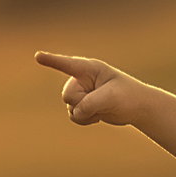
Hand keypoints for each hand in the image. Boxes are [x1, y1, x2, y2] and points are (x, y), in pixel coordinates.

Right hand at [35, 51, 151, 128]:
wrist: (137, 107)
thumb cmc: (128, 96)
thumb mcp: (111, 98)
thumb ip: (90, 103)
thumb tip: (76, 112)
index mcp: (90, 69)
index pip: (67, 64)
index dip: (51, 60)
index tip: (38, 56)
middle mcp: (83, 79)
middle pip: (67, 95)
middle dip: (83, 103)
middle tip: (103, 101)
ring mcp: (82, 92)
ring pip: (69, 107)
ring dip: (85, 113)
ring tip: (103, 108)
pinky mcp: (83, 104)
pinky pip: (73, 115)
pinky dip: (84, 120)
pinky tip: (98, 116)